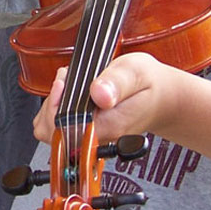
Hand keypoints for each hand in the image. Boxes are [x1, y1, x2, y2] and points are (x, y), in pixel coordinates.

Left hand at [32, 53, 178, 144]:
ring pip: (49, 129)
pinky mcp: (83, 131)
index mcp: (108, 126)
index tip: (62, 83)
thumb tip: (99, 93)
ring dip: (52, 104)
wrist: (161, 99)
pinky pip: (56, 126)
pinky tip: (66, 94)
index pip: (65, 128)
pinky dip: (55, 108)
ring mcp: (88, 136)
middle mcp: (96, 136)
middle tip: (65, 81)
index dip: (56, 105)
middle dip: (51, 102)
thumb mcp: (136, 72)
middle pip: (51, 131)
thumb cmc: (149, 85)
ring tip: (66, 85)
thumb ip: (117, 82)